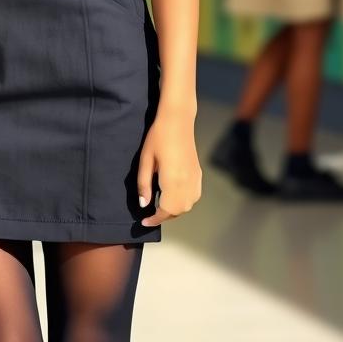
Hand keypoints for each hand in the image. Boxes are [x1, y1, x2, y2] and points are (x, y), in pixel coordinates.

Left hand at [138, 109, 201, 227]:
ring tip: (161, 204)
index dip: (155, 219)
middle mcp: (187, 183)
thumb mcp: (145, 160)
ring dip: (175, 210)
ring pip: (187, 205)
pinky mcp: (199, 173)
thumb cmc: (158, 137)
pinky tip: (174, 195)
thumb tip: (144, 205)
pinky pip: (194, 196)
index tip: (144, 222)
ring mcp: (195, 178)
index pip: (165, 210)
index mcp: (173, 181)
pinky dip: (184, 202)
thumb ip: (144, 184)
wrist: (178, 120)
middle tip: (150, 213)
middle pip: (178, 211)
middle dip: (164, 216)